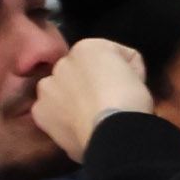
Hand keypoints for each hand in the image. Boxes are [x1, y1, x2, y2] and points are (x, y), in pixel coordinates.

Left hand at [32, 36, 154, 156]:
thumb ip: (123, 62)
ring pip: (60, 91)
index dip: (116, 70)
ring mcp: (47, 88)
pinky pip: (52, 112)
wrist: (113, 133)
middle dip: (88, 83)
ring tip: (91, 118)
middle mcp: (61, 63)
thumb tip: (120, 72)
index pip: (103, 55)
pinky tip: (78, 128)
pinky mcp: (40, 113)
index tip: (126, 85)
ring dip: (71, 99)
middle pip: (77, 72)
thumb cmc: (130, 100)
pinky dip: (62, 119)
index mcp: (87, 47)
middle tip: (108, 101)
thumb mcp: (139, 70)